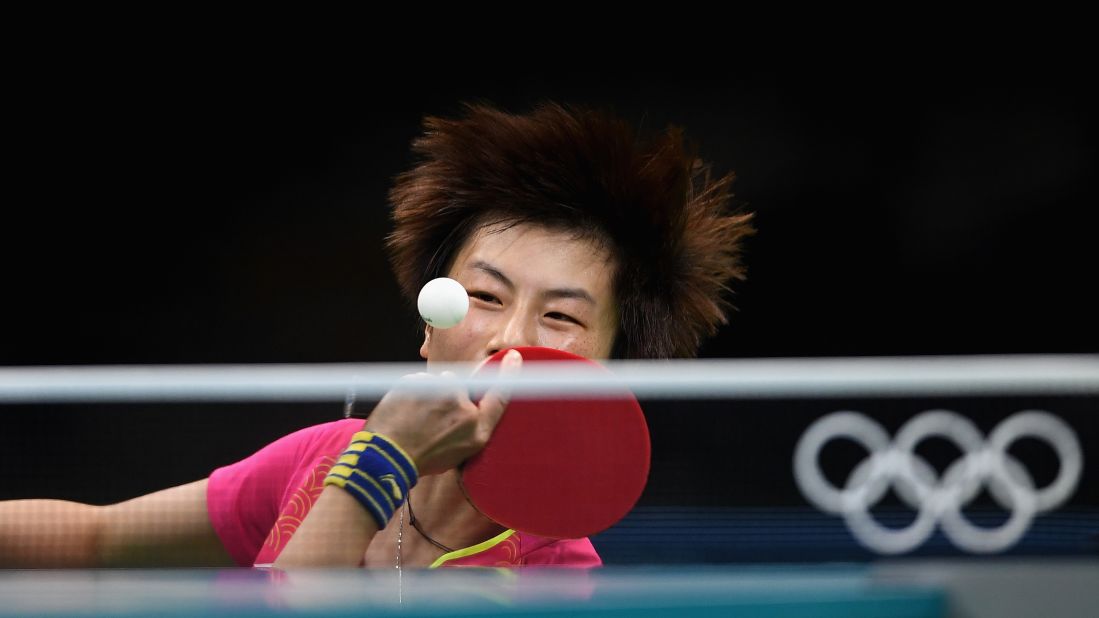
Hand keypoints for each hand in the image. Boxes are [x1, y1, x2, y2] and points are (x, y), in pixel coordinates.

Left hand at [363, 349, 521, 476]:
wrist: (386, 456)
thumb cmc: (422, 458)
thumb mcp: (461, 452)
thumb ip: (473, 424)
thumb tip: (473, 402)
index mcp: (475, 428)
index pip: (500, 395)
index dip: (508, 374)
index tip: (514, 358)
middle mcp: (461, 406)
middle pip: (460, 386)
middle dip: (448, 395)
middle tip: (431, 419)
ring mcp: (437, 392)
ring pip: (437, 383)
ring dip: (429, 394)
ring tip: (415, 418)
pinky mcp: (415, 382)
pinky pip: (418, 382)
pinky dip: (411, 393)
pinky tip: (405, 412)